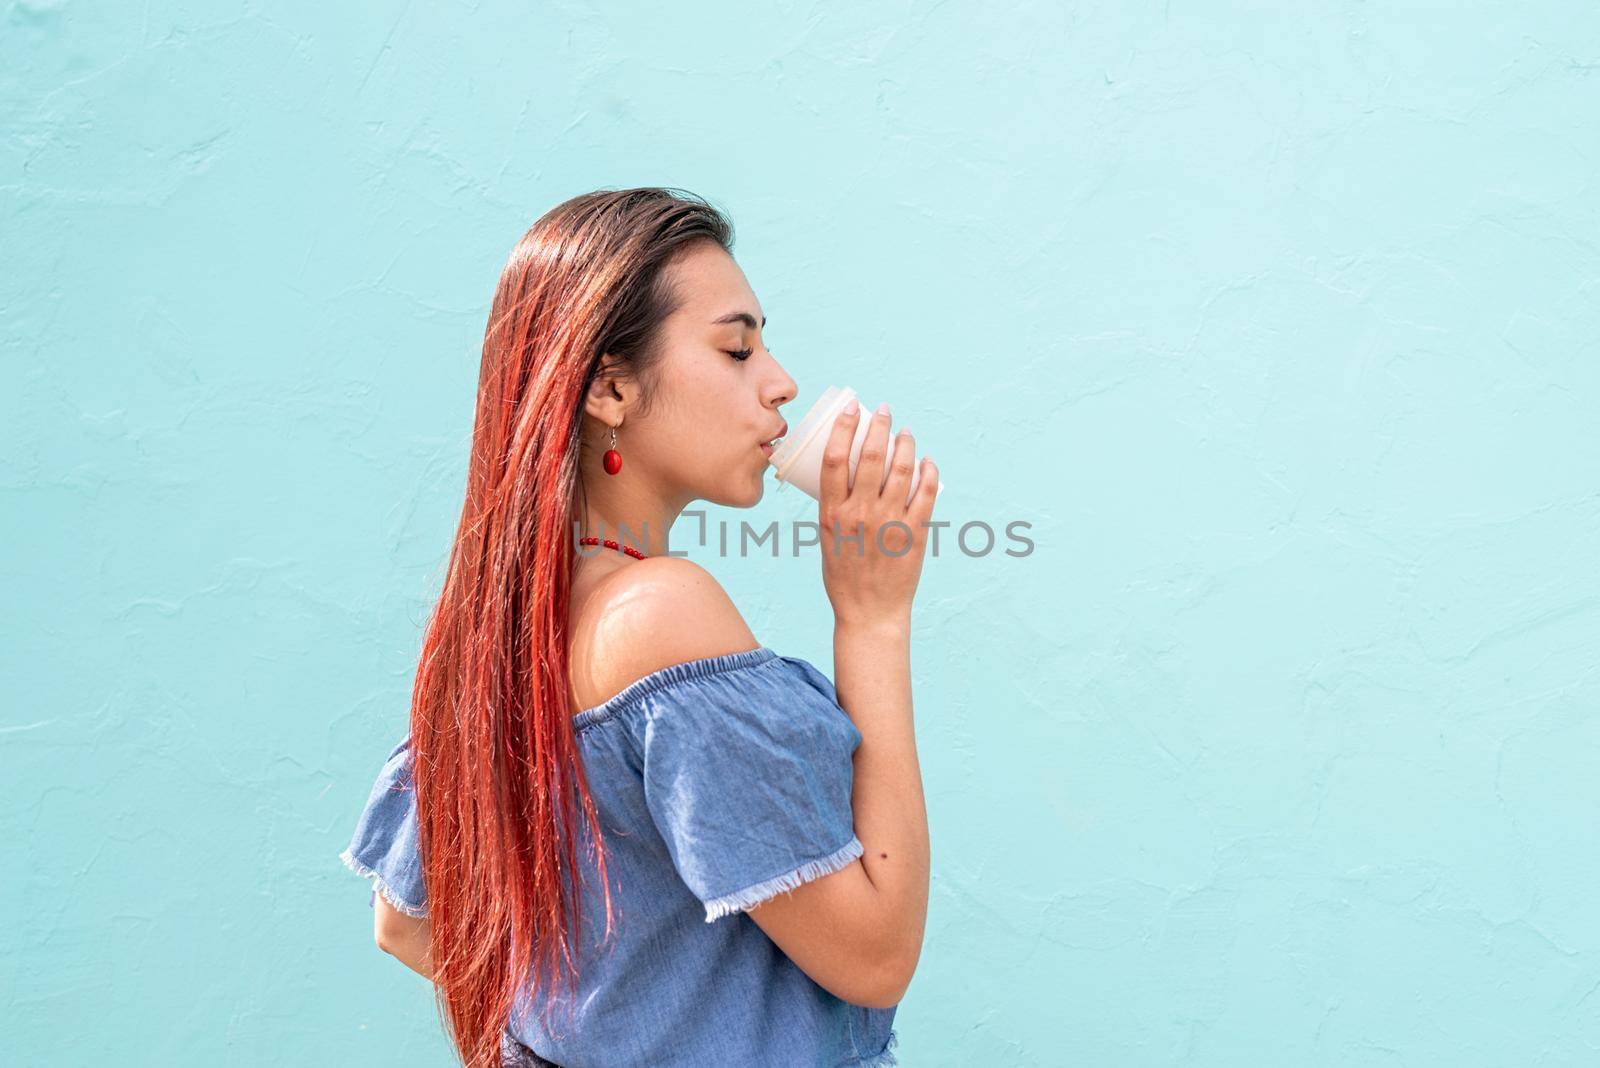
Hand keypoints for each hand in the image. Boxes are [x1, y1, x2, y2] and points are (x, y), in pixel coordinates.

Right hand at [818, 400, 939, 628]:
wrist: (870, 612)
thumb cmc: (844, 575)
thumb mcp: (827, 538)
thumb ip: (836, 507)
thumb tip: (850, 475)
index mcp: (833, 513)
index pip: (834, 458)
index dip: (844, 427)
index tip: (852, 409)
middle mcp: (861, 513)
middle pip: (870, 456)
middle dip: (879, 425)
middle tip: (885, 411)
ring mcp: (890, 522)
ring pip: (901, 468)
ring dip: (905, 443)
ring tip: (906, 432)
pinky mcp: (915, 532)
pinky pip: (926, 492)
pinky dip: (928, 471)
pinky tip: (927, 461)